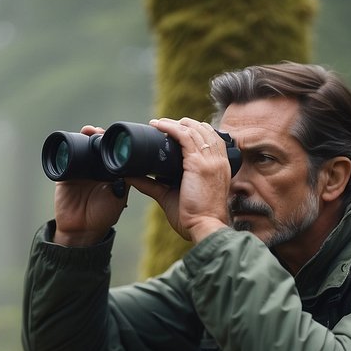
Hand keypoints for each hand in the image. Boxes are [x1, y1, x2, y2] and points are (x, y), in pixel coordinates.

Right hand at [52, 125, 128, 245]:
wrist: (82, 230)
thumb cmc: (103, 215)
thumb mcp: (120, 196)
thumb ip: (125, 180)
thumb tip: (130, 161)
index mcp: (109, 172)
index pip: (111, 152)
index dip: (112, 142)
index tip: (115, 135)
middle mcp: (95, 169)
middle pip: (96, 145)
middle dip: (98, 135)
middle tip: (100, 131)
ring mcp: (79, 170)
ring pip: (82, 147)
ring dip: (85, 137)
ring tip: (89, 131)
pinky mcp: (65, 174)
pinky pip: (65, 158)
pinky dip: (68, 147)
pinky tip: (72, 140)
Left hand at [128, 117, 231, 243]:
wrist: (204, 227)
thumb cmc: (193, 216)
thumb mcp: (170, 195)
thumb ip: (152, 184)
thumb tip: (131, 176)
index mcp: (219, 166)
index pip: (210, 139)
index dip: (194, 131)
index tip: (176, 131)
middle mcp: (217, 160)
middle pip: (203, 130)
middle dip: (184, 124)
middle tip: (163, 124)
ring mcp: (210, 160)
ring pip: (194, 130)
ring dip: (175, 123)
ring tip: (159, 123)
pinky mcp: (199, 163)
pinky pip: (185, 136)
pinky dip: (171, 128)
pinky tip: (159, 125)